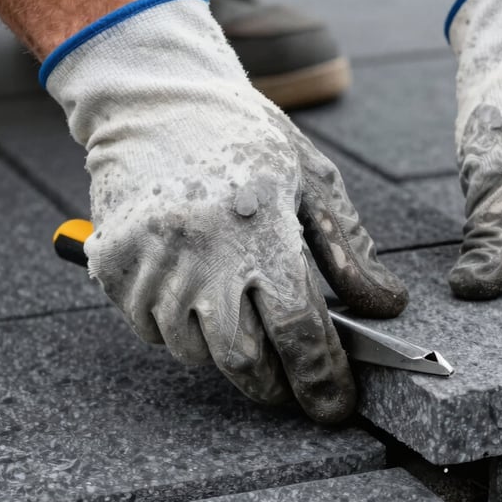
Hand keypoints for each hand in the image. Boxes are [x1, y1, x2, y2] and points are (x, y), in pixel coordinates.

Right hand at [43, 0, 407, 421]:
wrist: (157, 96)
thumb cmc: (246, 139)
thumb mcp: (312, 180)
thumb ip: (348, 250)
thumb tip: (386, 306)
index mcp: (260, 229)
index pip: (299, 329)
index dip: (322, 378)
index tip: (336, 405)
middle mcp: (202, 252)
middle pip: (244, 360)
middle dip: (275, 385)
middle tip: (291, 382)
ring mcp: (152, 263)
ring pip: (194, 353)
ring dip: (225, 355)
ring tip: (239, 320)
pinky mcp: (114, 267)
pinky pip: (151, 332)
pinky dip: (180, 332)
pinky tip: (194, 298)